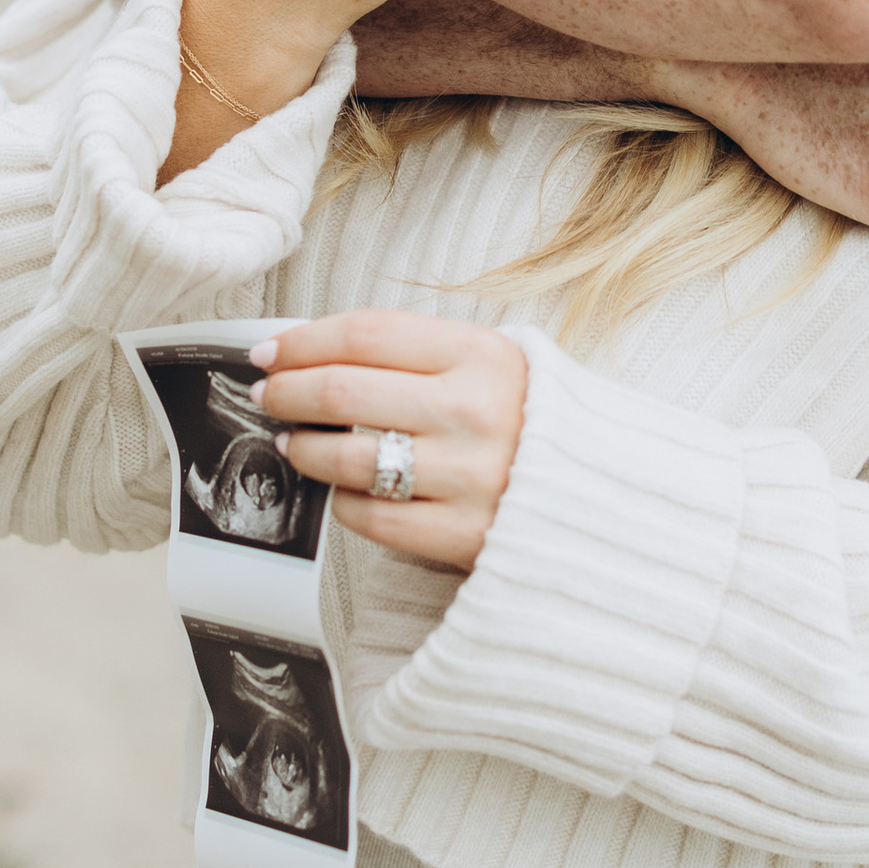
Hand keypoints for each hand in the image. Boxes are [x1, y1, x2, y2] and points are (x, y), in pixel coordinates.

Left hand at [250, 313, 527, 574]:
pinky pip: (370, 515)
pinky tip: (343, 489)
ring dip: (304, 448)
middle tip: (269, 395)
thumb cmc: (530, 422)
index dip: (304, 340)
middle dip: (288, 391)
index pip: (365, 334)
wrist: (600, 497)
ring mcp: (467, 475)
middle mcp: (473, 410)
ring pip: (346, 455)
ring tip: (295, 443)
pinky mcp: (460, 533)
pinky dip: (343, 501)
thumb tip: (315, 352)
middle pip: (343, 390)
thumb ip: (416, 354)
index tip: (270, 351)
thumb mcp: (491, 365)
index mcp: (482, 355)